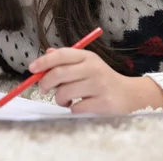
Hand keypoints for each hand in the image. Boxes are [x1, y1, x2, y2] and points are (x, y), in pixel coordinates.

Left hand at [29, 48, 162, 113]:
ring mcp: (99, 86)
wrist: (130, 96)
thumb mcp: (87, 64)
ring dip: (59, 99)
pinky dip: (72, 109)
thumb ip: (67, 59)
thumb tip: (46, 53)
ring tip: (65, 100)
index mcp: (88, 57)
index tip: (31, 69)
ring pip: (64, 92)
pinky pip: (75, 108)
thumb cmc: (102, 79)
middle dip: (45, 82)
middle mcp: (94, 69)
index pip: (61, 55)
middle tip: (44, 88)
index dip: (43, 61)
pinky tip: (79, 106)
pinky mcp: (103, 104)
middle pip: (59, 74)